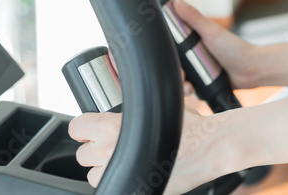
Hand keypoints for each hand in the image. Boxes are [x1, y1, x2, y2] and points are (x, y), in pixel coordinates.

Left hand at [69, 106, 236, 193]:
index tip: (91, 129)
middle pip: (83, 154)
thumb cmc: (192, 126)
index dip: (84, 128)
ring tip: (125, 161)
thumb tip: (134, 102)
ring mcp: (120, 174)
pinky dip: (120, 181)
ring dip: (104, 169)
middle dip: (95, 150)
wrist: (210, 147)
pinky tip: (135, 172)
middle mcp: (111, 151)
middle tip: (113, 146)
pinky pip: (112, 188)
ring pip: (93, 175)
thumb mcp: (162, 105)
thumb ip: (139, 108)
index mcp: (114, 127)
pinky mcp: (131, 190)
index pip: (77, 127)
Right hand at [173, 0, 257, 89]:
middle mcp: (192, 54)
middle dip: (174, 70)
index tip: (166, 56)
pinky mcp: (201, 82)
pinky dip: (189, 90)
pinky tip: (194, 89)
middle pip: (173, 63)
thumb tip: (177, 0)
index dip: (166, 50)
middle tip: (182, 74)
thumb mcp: (211, 31)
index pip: (171, 43)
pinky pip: (189, 88)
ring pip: (180, 77)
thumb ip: (193, 17)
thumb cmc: (235, 48)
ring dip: (181, 83)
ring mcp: (197, 68)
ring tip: (188, 86)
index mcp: (193, 39)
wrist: (250, 70)